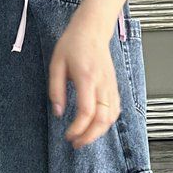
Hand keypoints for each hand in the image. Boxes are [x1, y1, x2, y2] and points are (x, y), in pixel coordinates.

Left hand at [49, 6, 119, 148]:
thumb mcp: (56, 63)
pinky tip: (96, 125)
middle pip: (103, 119)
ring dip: (100, 132)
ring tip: (85, 137)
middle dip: (90, 136)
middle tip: (76, 143)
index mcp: (87, 77)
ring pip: (112, 116)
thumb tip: (58, 112)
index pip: (87, 111)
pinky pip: (116, 109)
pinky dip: (107, 122)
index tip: (68, 135)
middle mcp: (102, 83)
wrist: (92, 29)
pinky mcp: (114, 85)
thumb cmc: (73, 43)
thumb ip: (56, 89)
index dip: (78, 128)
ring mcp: (111, 85)